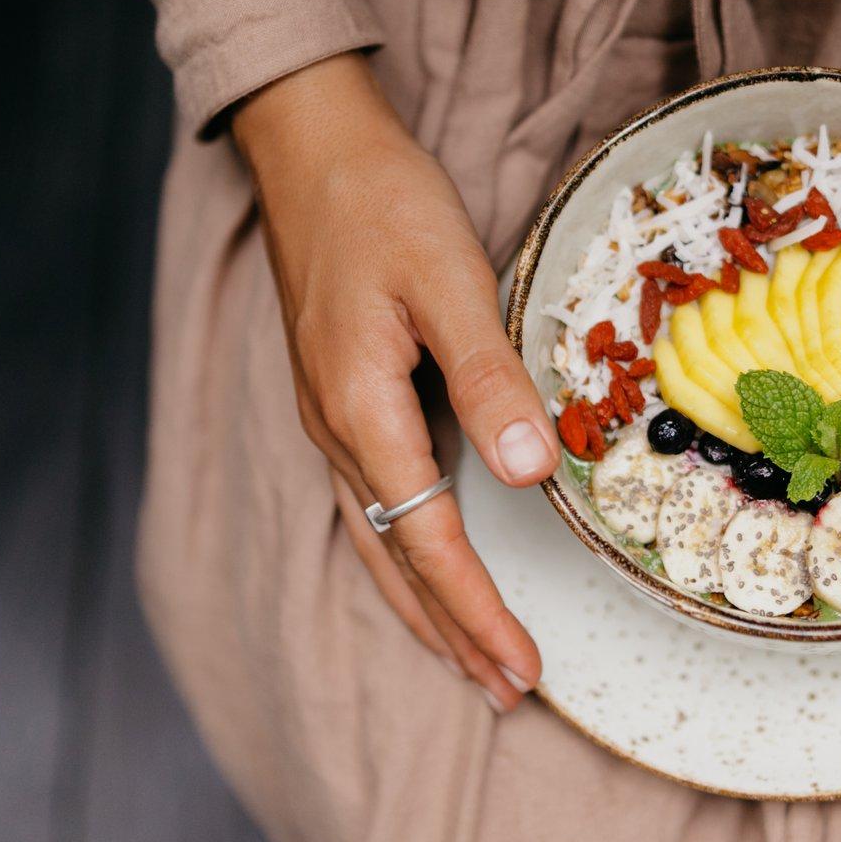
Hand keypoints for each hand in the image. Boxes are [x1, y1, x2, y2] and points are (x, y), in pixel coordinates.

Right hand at [231, 53, 554, 710]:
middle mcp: (337, 432)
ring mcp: (331, 420)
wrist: (311, 150)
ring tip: (470, 661)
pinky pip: (372, 505)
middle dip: (453, 632)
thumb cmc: (382, 206)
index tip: (524, 666)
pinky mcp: (339, 400)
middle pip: (398, 560)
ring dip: (426, 606)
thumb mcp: (449, 281)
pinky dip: (406, 556)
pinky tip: (426, 568)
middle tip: (508, 691)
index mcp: (361, 411)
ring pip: (379, 541)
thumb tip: (529, 474)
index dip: (478, 609)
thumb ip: (489, 378)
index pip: (430, 541)